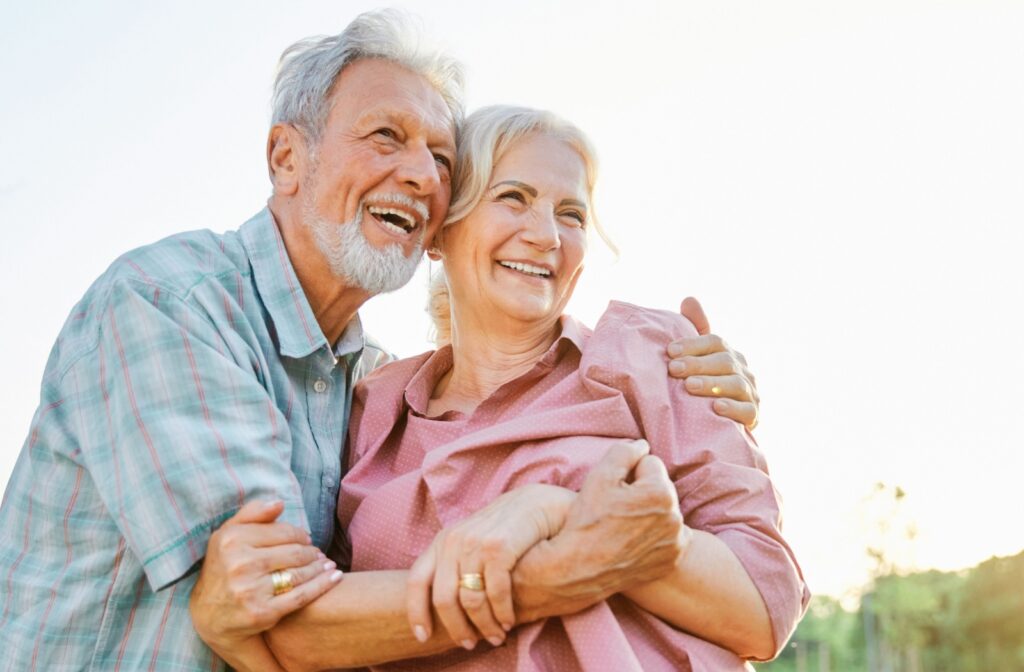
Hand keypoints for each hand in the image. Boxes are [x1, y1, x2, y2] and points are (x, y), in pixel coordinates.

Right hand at [189, 500, 342, 661]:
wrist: (209, 616)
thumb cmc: (223, 568)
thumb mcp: (227, 536)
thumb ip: (251, 514)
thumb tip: (279, 503)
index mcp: (231, 540)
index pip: (282, 532)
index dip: (300, 534)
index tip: (307, 539)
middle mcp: (239, 564)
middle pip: (294, 552)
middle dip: (311, 552)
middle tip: (319, 553)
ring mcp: (250, 590)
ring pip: (299, 572)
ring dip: (320, 567)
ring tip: (328, 564)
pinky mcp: (262, 612)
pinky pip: (301, 595)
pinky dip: (322, 585)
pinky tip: (335, 577)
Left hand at [406, 484, 574, 650]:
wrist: (538, 503)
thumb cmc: (505, 529)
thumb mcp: (471, 542)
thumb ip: (455, 565)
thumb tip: (443, 607)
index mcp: (442, 541)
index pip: (416, 582)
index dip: (417, 612)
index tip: (422, 636)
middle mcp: (453, 541)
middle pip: (443, 599)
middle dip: (457, 628)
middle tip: (470, 644)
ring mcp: (475, 543)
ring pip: (470, 600)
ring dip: (484, 625)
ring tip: (496, 636)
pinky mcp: (499, 547)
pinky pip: (495, 593)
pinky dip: (502, 613)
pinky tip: (510, 621)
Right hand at [512, 440, 686, 621]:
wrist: (579, 568)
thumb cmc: (587, 520)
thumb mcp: (599, 476)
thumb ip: (625, 452)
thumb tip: (643, 445)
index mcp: (660, 492)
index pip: (650, 463)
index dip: (628, 473)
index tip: (614, 490)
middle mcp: (675, 518)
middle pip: (660, 487)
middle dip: (642, 491)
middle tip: (616, 508)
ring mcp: (675, 542)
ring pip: (664, 510)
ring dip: (649, 512)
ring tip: (623, 525)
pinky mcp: (672, 559)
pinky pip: (668, 535)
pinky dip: (655, 535)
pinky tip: (633, 540)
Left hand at [670, 296, 759, 429]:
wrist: (717, 422)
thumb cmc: (703, 383)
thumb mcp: (698, 357)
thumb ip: (695, 329)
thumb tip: (689, 298)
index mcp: (728, 353)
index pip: (714, 342)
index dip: (693, 344)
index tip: (669, 350)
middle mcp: (742, 370)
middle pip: (724, 361)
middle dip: (697, 364)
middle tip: (673, 369)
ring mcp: (750, 393)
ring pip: (735, 384)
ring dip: (712, 384)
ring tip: (689, 386)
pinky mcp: (753, 416)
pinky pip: (748, 411)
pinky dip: (733, 408)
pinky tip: (716, 407)